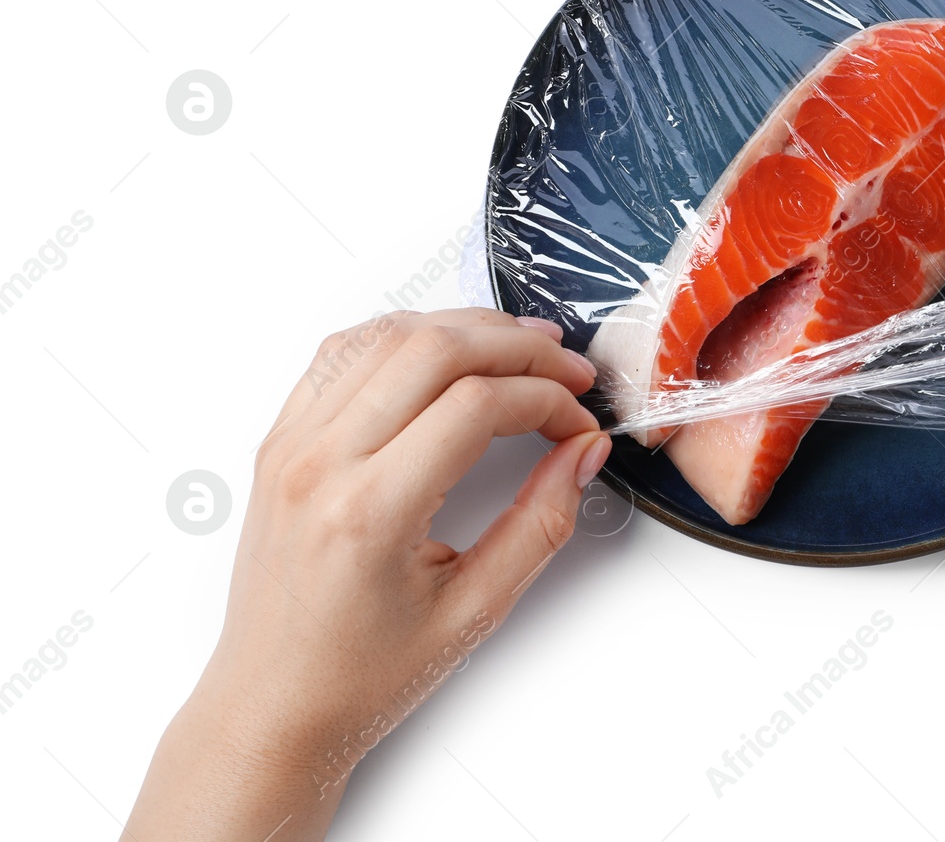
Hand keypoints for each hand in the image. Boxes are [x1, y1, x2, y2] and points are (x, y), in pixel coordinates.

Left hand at [125, 308, 611, 841]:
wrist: (272, 704)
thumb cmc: (360, 674)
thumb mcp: (475, 610)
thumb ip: (540, 523)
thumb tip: (583, 452)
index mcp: (370, 510)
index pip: (477, 404)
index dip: (546, 400)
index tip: (579, 424)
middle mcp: (320, 463)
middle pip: (434, 349)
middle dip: (517, 347)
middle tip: (566, 370)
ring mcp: (291, 445)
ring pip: (385, 334)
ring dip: (462, 328)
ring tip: (519, 347)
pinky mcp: (279, 441)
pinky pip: (340, 353)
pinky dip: (401, 336)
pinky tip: (443, 351)